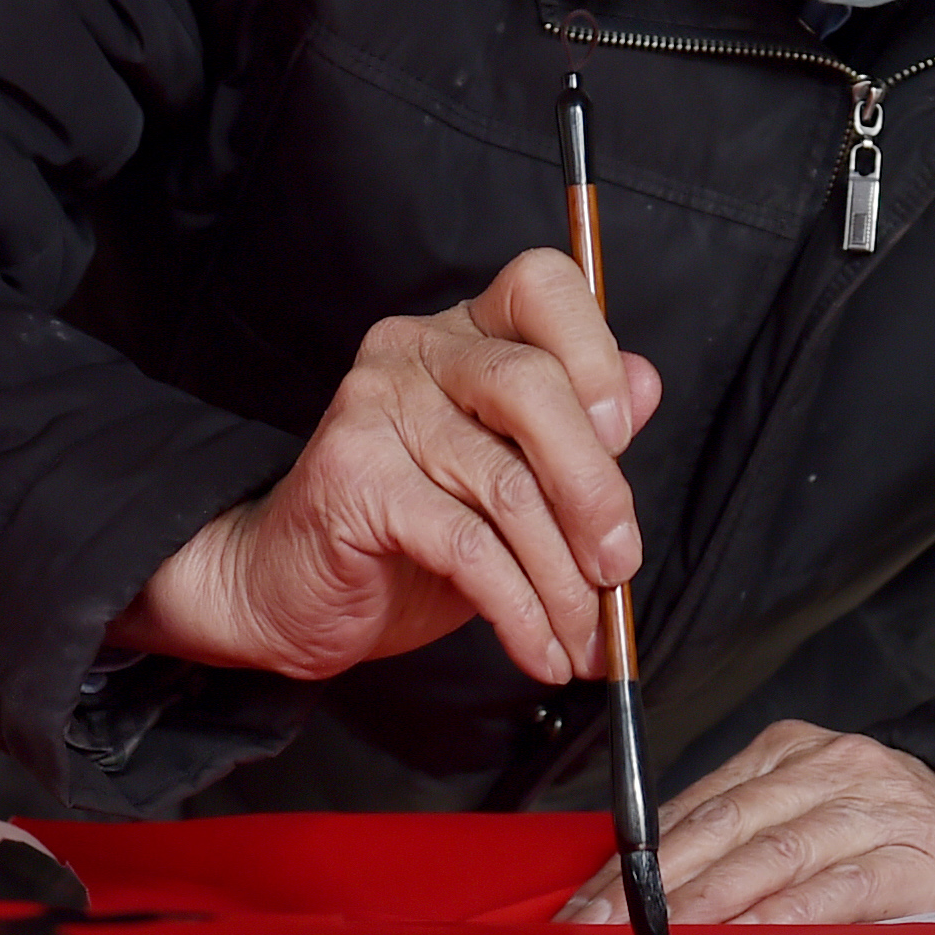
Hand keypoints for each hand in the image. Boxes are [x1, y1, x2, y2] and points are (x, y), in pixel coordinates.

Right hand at [110, 251, 663, 686]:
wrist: (289, 587)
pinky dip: (519, 610)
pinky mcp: (355, 477)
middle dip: (595, 491)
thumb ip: (573, 432)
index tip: (623, 433)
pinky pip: (468, 546)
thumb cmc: (404, 532)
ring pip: (507, 485)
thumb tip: (645, 385)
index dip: (595, 352)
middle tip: (619, 568)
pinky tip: (538, 648)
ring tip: (585, 635)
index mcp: (463, 333)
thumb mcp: (505, 477)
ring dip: (563, 580)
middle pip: (533, 387)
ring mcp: (376, 406)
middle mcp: (415, 350)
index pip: (541, 286)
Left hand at [557, 720, 934, 927]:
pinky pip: (842, 887)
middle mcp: (830, 764)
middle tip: (594, 934)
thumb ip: (746, 847)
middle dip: (647, 886)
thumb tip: (646, 903)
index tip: (582, 910)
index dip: (631, 861)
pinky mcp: (926, 852)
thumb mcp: (818, 822)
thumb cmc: (906, 843)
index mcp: (790, 750)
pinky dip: (788, 917)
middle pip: (718, 826)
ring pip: (770, 853)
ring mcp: (879, 803)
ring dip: (703, 904)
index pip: (689, 805)